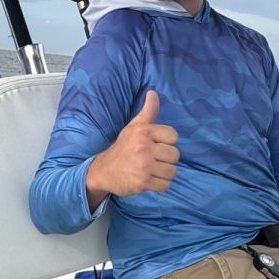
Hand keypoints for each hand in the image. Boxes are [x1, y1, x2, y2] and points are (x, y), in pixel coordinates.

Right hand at [85, 91, 179, 205]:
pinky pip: (166, 185)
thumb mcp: (134, 127)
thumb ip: (148, 111)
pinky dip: (160, 184)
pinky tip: (150, 179)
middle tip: (153, 159)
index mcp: (143, 132)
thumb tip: (153, 92)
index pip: (173, 136)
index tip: (156, 145)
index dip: (167, 142)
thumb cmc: (123, 147)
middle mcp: (143, 148)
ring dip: (165, 173)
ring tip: (152, 170)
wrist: (103, 171)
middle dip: (166, 159)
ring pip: (172, 171)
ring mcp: (143, 166)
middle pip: (175, 155)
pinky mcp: (143, 183)